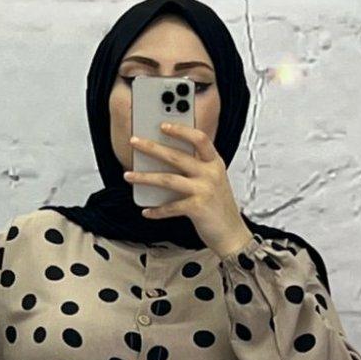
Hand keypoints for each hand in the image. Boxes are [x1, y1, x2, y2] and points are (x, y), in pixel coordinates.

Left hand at [124, 123, 252, 259]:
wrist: (232, 234)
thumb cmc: (218, 208)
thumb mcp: (213, 182)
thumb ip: (196, 169)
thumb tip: (162, 162)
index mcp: (215, 163)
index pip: (199, 139)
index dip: (181, 130)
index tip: (163, 125)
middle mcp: (211, 174)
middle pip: (176, 156)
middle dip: (152, 147)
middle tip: (134, 142)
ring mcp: (204, 190)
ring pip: (168, 179)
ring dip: (145, 177)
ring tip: (128, 175)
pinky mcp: (197, 208)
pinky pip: (170, 207)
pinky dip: (156, 210)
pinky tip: (146, 211)